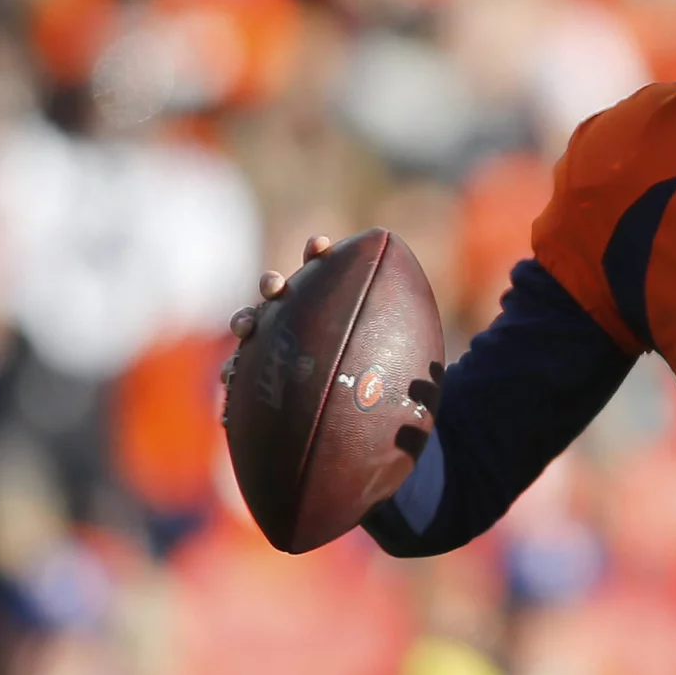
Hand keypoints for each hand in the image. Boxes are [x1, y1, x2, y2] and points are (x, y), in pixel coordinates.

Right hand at [220, 234, 446, 427]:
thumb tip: (444, 368)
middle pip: (280, 294)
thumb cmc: (380, 392)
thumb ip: (413, 363)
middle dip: (273, 283)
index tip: (320, 246)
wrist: (353, 428)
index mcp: (332, 308)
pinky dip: (234, 370)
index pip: (323, 273)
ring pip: (252, 325)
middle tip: (275, 286)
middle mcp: (299, 321)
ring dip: (246, 319)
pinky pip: (239, 371)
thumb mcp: (404, 376)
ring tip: (247, 326)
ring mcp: (274, 347)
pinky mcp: (255, 377)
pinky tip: (231, 376)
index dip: (317, 254)